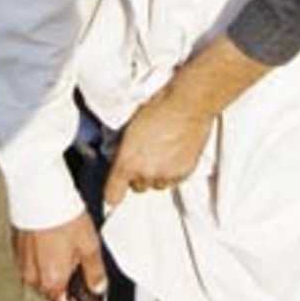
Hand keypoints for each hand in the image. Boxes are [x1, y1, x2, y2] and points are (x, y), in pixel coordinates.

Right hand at [11, 210, 105, 300]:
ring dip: (48, 276)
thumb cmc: (63, 218)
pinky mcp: (15, 249)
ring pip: (35, 281)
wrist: (39, 194)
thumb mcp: (89, 245)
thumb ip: (94, 272)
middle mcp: (32, 277)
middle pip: (47, 295)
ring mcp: (21, 264)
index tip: (82, 299)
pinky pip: (27, 265)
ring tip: (62, 258)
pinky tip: (49, 247)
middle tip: (73, 276)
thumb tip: (98, 288)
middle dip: (60, 290)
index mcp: (52, 280)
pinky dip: (38, 262)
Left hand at [104, 80, 212, 205]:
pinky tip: (175, 153)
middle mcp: (145, 173)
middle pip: (137, 188)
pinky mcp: (184, 173)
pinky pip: (174, 180)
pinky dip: (174, 171)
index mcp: (126, 162)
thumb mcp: (129, 128)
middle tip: (145, 156)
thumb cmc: (158, 108)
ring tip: (162, 153)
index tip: (115, 189)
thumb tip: (119, 158)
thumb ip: (122, 150)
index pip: (112, 196)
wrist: (187, 104)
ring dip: (157, 174)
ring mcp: (166, 175)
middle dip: (139, 175)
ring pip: (157, 184)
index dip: (114, 192)